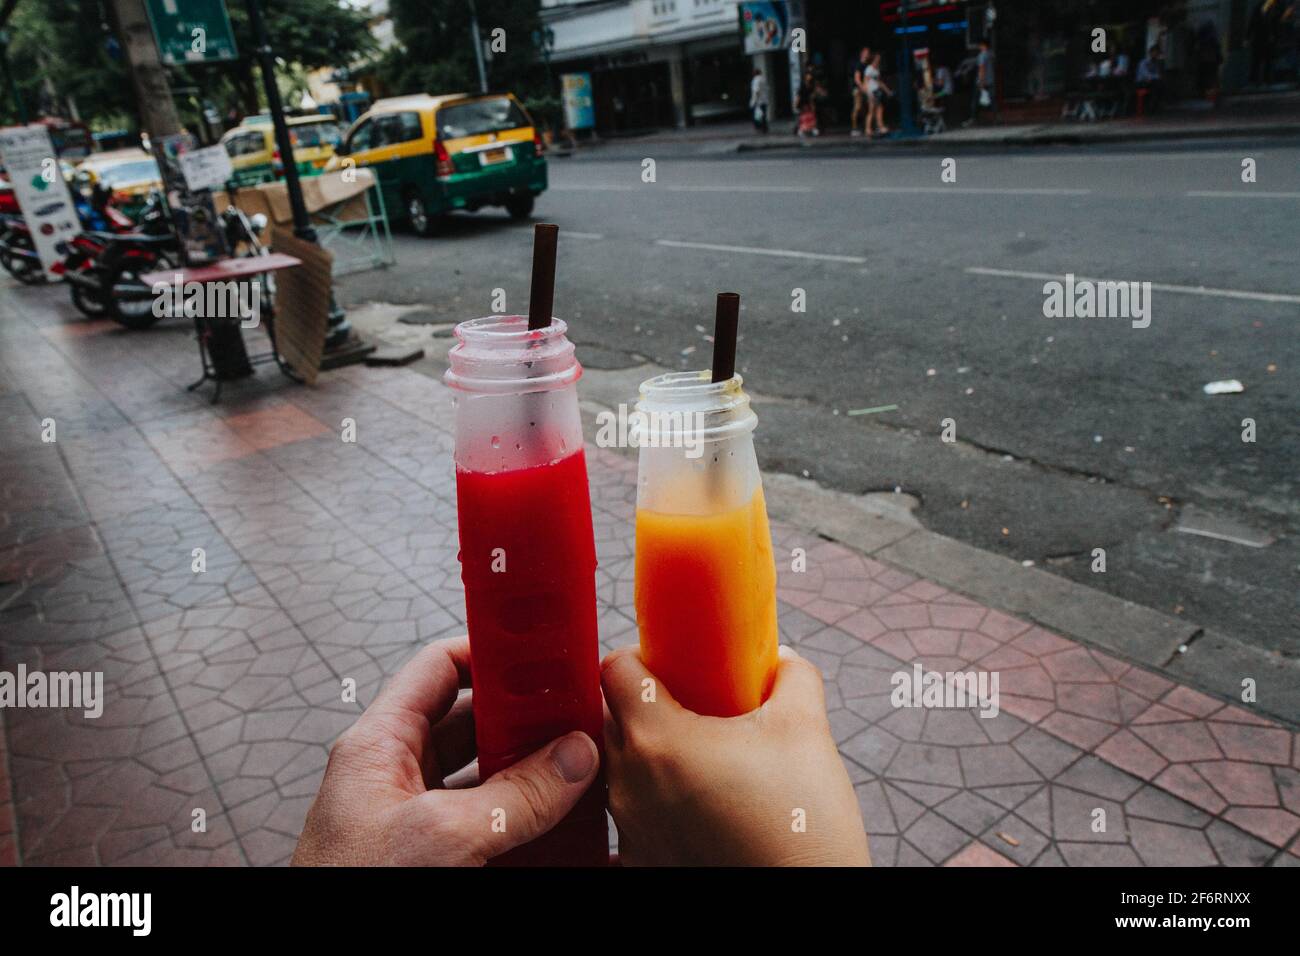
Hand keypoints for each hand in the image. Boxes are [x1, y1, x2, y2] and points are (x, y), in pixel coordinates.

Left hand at [292, 636, 600, 865]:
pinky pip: (492, 833)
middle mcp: (397, 778)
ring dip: (538, 778)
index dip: (492, 653)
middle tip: (580, 717)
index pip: (438, 669)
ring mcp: (417, 824)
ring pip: (489, 782)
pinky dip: (531, 829)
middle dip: (530, 722)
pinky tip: (570, 835)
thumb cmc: (347, 893)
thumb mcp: (441, 837)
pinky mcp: (437, 863)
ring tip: (586, 771)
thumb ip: (514, 795)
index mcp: (379, 746)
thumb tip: (574, 756)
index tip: (546, 652)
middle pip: (475, 727)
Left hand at [601, 645, 869, 866]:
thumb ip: (790, 678)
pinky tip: (701, 803)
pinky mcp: (641, 860)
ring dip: (651, 753)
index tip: (674, 663)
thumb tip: (780, 659)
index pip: (615, 669)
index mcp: (658, 740)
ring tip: (704, 758)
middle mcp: (628, 783)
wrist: (806, 900)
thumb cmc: (803, 823)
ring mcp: (630, 827)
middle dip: (648, 702)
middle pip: (613, 716)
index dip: (642, 656)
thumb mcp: (807, 731)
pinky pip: (634, 812)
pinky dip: (657, 799)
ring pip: (621, 766)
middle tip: (695, 704)